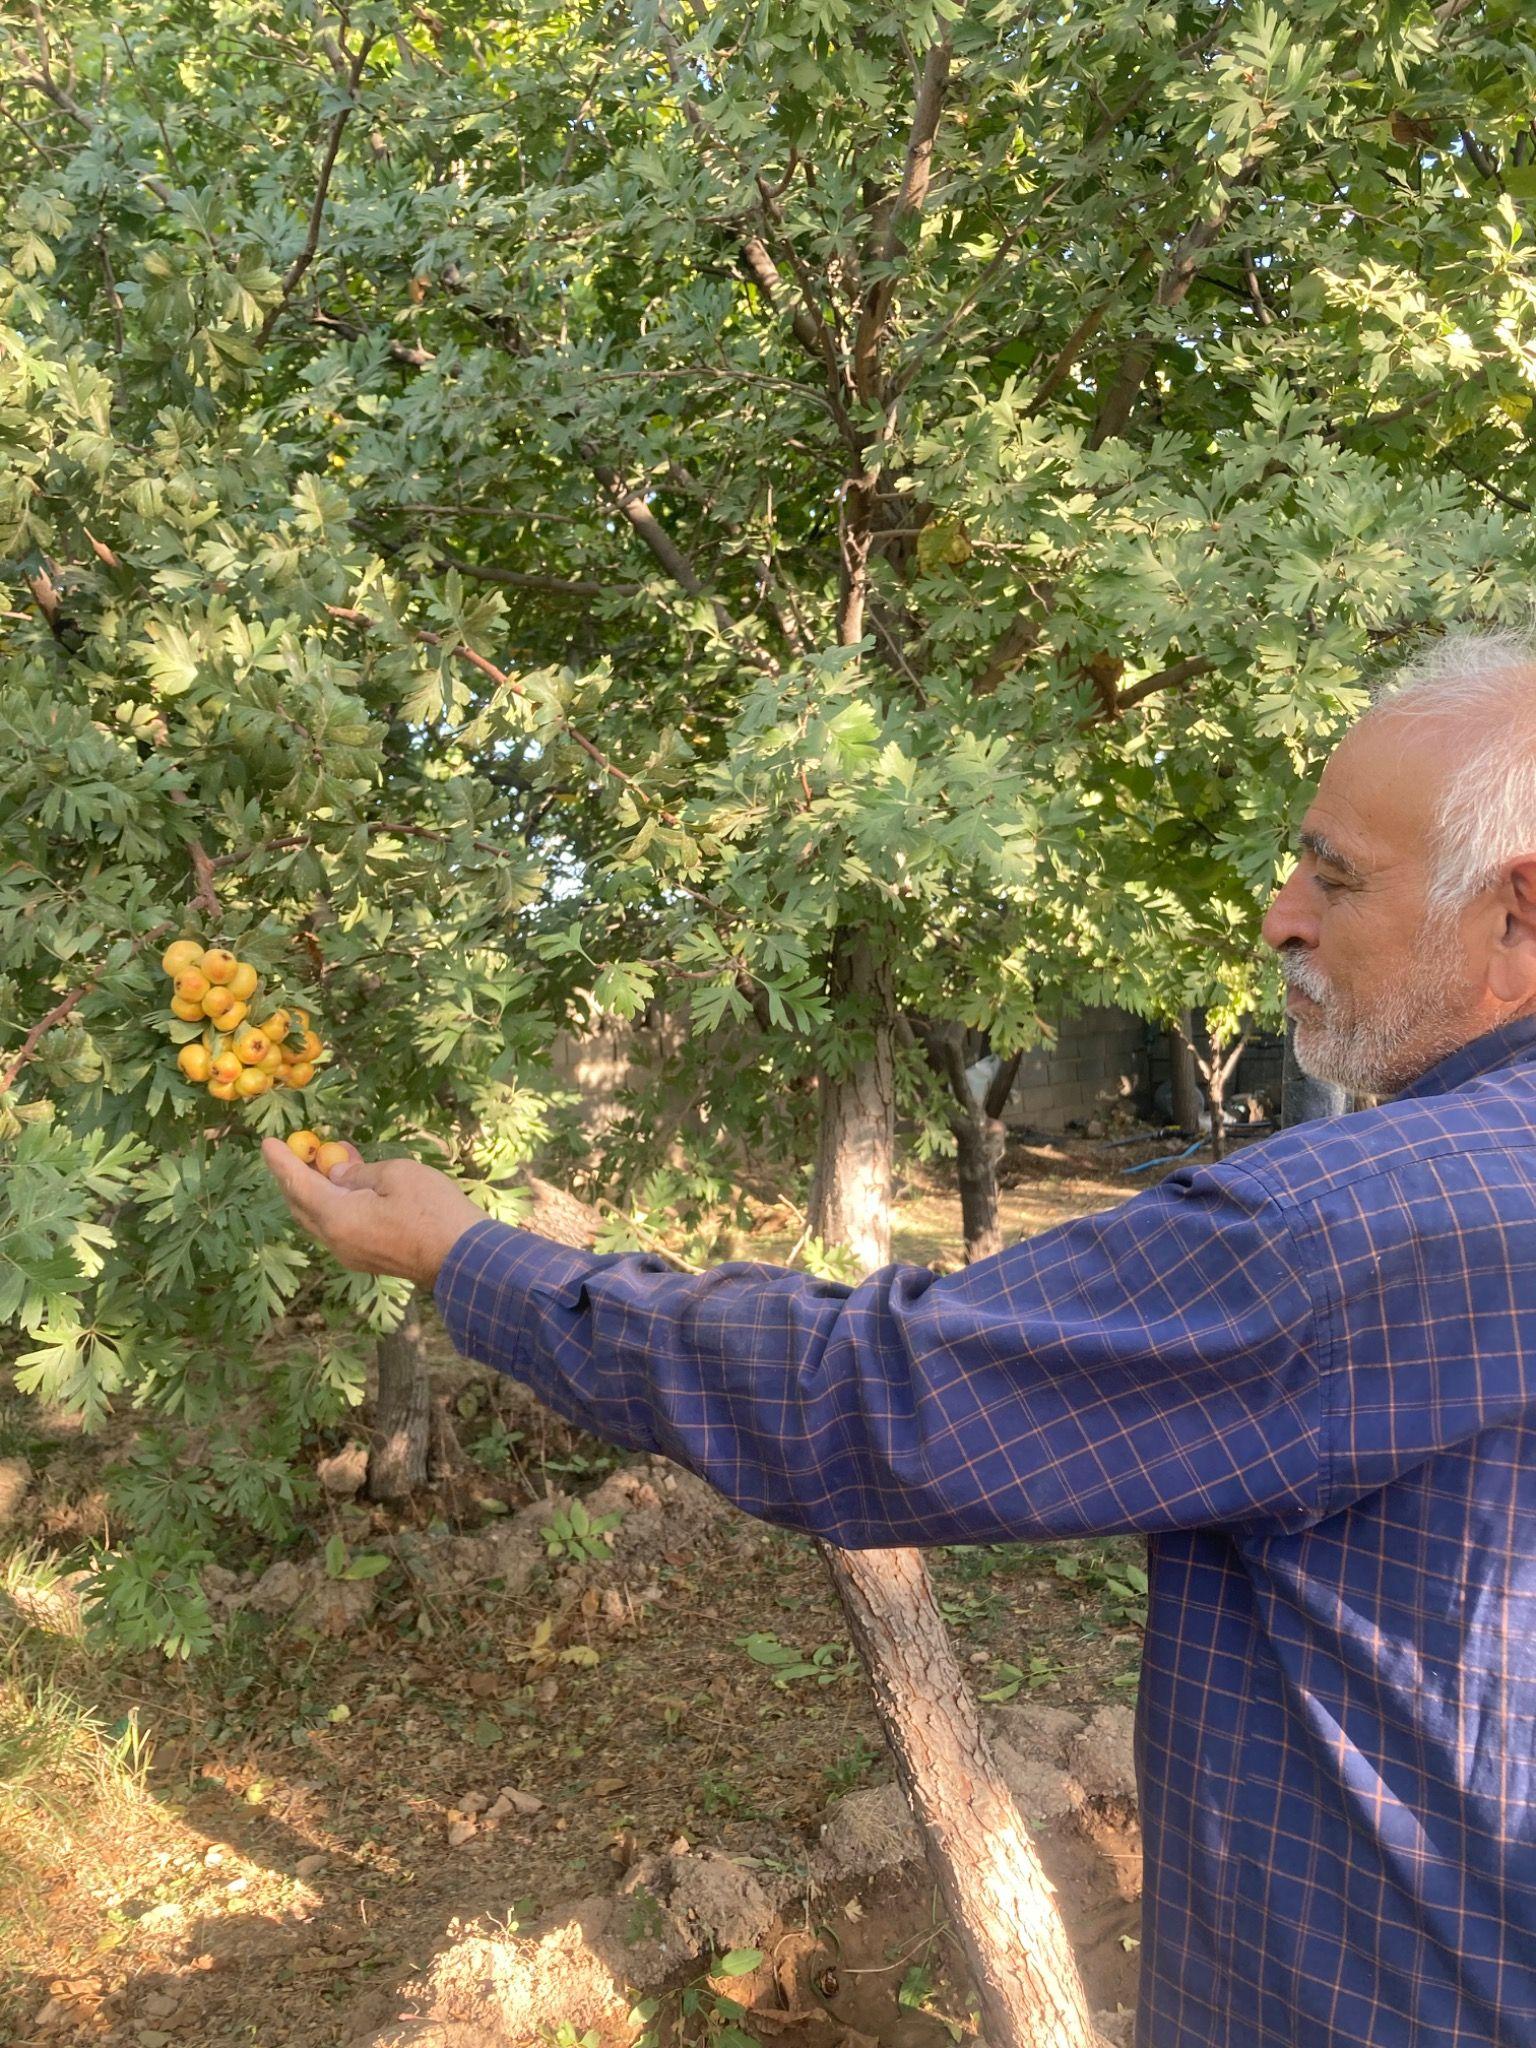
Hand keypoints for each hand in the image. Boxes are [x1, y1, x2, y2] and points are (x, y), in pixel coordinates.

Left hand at [262, 1139, 485, 1289]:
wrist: (464, 1258)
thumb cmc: (433, 1210)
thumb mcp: (397, 1175)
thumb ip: (359, 1174)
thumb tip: (336, 1177)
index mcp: (338, 1218)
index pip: (298, 1185)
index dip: (281, 1162)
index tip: (266, 1143)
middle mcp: (336, 1241)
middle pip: (302, 1206)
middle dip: (295, 1176)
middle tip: (299, 1149)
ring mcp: (352, 1254)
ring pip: (320, 1219)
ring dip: (317, 1190)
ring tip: (331, 1161)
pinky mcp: (368, 1258)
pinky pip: (339, 1227)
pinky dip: (335, 1204)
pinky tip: (352, 1186)